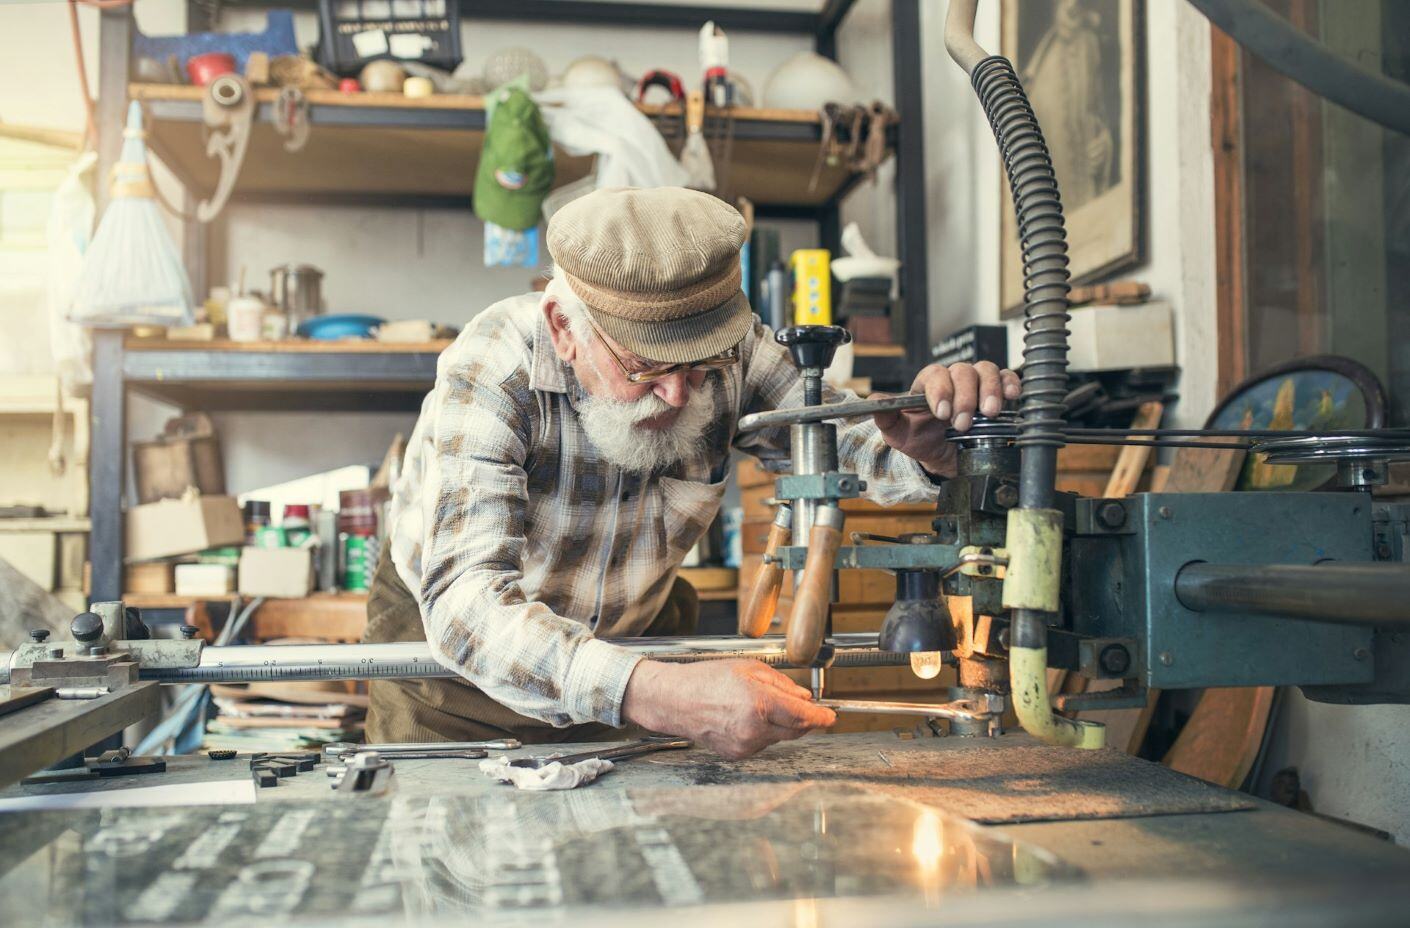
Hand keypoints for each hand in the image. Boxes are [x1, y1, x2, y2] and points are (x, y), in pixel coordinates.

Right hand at [621, 659, 835, 759]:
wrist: (674, 700)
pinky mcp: (736, 755)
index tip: (831, 716)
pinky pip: (761, 744)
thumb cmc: (706, 680)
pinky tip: (745, 718)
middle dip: (803, 719)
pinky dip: (762, 732)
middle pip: (796, 731)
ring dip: (780, 724)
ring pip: (779, 738)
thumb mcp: (749, 668)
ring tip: (756, 705)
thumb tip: (804, 696)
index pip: (804, 716)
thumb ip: (782, 684)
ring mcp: (745, 745)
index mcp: (759, 703)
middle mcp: (754, 729)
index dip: (822, 717)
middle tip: (803, 707)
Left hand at [872, 361, 1020, 477]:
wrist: (943, 457)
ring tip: (989, 413)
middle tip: (963, 423)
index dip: (940, 390)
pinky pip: (1007, 378)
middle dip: (964, 397)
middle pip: (962, 371)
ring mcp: (976, 384)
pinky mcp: (996, 393)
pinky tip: (1011, 396)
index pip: (934, 374)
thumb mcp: (899, 434)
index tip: (941, 413)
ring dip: (989, 390)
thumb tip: (874, 400)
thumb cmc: (921, 439)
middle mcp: (953, 379)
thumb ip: (887, 418)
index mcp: (928, 384)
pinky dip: (1010, 384)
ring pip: (986, 371)